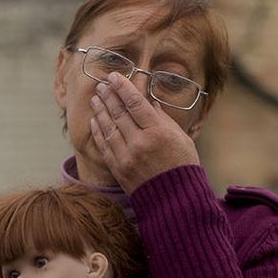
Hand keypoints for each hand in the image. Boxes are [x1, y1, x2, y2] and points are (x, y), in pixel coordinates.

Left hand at [87, 72, 201, 191]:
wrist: (176, 200)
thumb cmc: (183, 166)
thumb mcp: (181, 138)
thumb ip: (163, 119)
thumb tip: (149, 102)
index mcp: (158, 132)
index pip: (135, 102)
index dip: (122, 87)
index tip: (114, 76)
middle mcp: (140, 143)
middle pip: (119, 112)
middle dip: (108, 95)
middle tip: (101, 84)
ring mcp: (127, 157)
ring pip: (109, 127)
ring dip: (100, 110)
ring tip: (95, 98)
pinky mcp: (119, 169)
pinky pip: (104, 145)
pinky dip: (98, 131)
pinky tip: (95, 120)